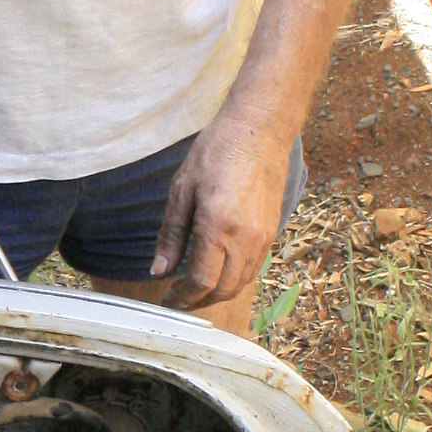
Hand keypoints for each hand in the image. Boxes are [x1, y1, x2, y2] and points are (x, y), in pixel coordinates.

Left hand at [149, 109, 292, 307]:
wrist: (260, 130)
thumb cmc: (216, 152)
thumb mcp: (182, 190)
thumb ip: (171, 235)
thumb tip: (159, 270)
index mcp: (219, 228)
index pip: (202, 282)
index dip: (183, 298)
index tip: (168, 300)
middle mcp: (246, 239)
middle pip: (223, 289)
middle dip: (199, 301)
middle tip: (178, 299)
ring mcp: (263, 238)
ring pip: (241, 283)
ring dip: (217, 292)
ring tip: (195, 289)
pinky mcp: (272, 232)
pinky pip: (253, 268)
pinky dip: (234, 278)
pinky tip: (218, 269)